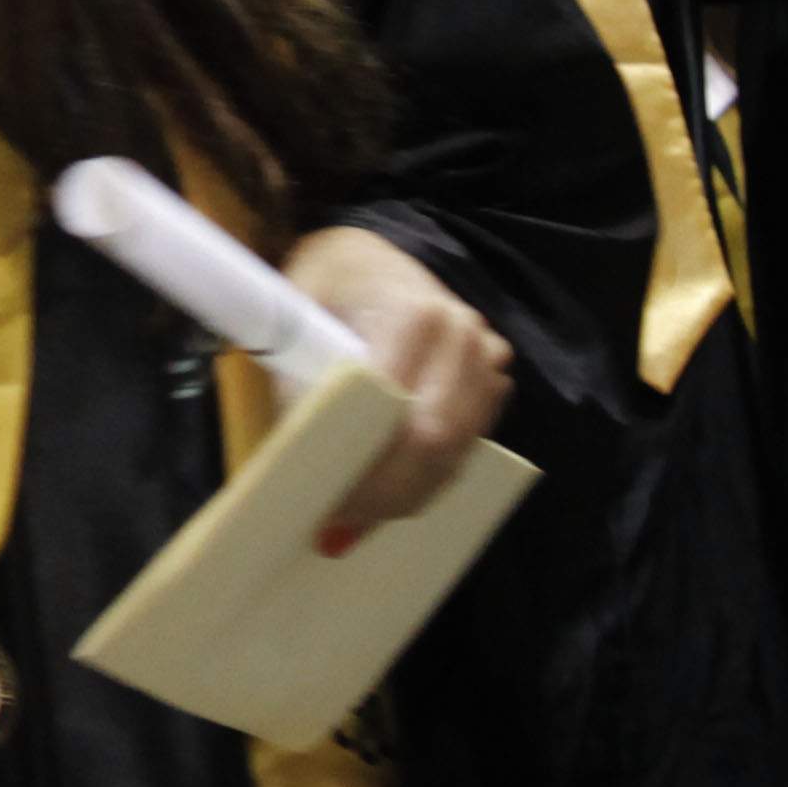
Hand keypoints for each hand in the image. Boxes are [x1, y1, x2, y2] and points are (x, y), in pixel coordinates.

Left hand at [279, 223, 512, 547]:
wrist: (369, 259)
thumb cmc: (323, 290)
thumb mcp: (295, 328)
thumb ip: (303, 391)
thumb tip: (305, 472)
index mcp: (414, 315)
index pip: (398, 413)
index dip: (368, 469)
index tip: (332, 506)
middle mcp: (462, 334)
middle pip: (436, 441)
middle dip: (390, 494)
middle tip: (341, 527)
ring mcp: (486, 355)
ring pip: (457, 450)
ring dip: (411, 492)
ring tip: (360, 517)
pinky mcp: (492, 377)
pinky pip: (469, 443)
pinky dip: (429, 475)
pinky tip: (393, 493)